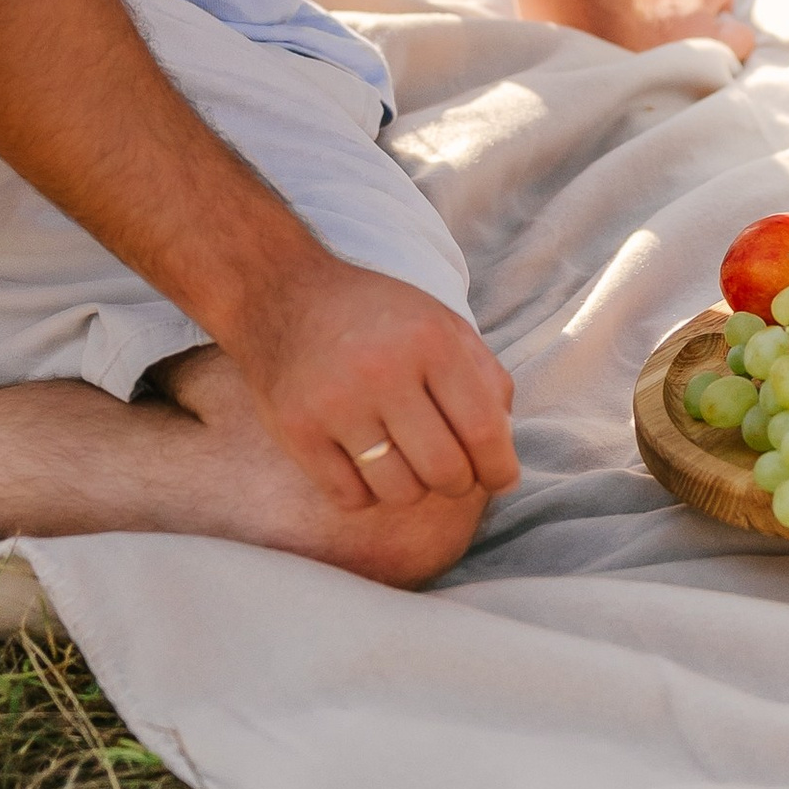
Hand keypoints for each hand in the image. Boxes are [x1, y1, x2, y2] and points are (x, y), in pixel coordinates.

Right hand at [227, 251, 519, 519]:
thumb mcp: (441, 321)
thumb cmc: (375, 314)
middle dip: (457, 482)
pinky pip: (351, 497)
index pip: (483, 430)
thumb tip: (506, 445)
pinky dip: (365, 491)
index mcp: (429, 340)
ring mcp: (335, 403)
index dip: (500, 468)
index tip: (500, 479)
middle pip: (444, 470)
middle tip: (450, 470)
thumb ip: (485, 375)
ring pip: (400, 492)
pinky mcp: (297, 430)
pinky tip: (361, 460)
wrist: (282, 291)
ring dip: (411, 487)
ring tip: (403, 458)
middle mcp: (383, 370)